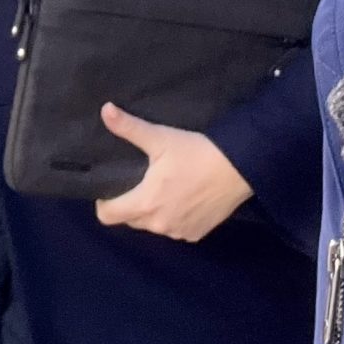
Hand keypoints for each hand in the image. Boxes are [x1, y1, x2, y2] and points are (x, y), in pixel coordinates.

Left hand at [94, 105, 251, 241]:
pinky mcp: (196, 234)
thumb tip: (105, 109)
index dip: (104, 203)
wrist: (239, 167)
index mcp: (145, 204)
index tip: (110, 189)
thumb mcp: (160, 138)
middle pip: (130, 220)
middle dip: (129, 205)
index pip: (108, 217)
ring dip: (153, 213)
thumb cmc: (195, 152)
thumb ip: (129, 127)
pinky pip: (175, 230)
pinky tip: (183, 199)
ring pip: (154, 226)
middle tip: (139, 183)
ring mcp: (179, 233)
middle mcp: (159, 225)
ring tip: (163, 190)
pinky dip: (174, 218)